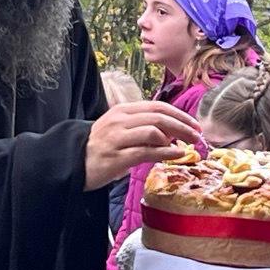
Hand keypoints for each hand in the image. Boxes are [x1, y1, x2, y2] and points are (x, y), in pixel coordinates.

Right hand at [84, 101, 200, 190]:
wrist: (72, 162)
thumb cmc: (101, 147)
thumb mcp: (120, 130)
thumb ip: (143, 127)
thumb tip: (172, 133)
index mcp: (122, 111)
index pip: (157, 106)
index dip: (179, 114)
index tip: (194, 124)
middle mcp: (120, 121)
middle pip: (159, 116)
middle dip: (183, 125)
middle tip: (197, 136)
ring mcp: (117, 138)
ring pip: (154, 131)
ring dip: (175, 139)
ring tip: (184, 148)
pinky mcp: (117, 157)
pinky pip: (147, 151)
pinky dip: (166, 153)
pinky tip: (177, 155)